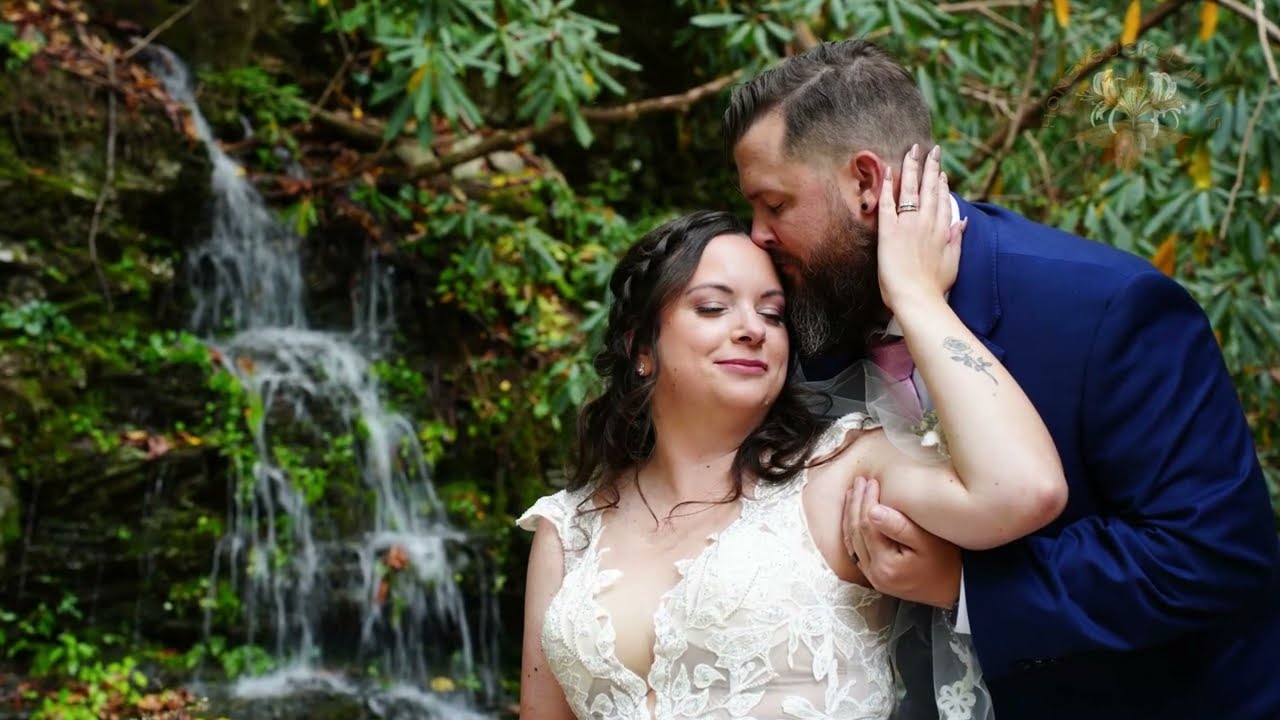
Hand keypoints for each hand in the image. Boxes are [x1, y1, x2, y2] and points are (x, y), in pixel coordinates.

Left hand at [844, 476, 961, 607]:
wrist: (954, 588)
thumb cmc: (945, 561)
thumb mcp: (927, 542)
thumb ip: (899, 526)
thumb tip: (872, 510)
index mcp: (886, 565)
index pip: (867, 525)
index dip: (866, 501)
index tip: (871, 481)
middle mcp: (874, 574)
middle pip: (856, 532)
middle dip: (855, 504)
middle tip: (858, 481)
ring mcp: (872, 577)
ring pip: (852, 541)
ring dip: (850, 515)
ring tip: (852, 493)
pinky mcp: (874, 576)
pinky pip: (855, 550)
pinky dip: (852, 530)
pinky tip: (853, 515)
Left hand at [877, 144, 966, 313]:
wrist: (918, 298)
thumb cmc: (934, 287)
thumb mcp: (952, 262)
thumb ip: (956, 239)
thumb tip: (962, 222)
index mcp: (942, 231)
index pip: (944, 201)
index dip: (943, 186)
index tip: (942, 174)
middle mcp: (927, 223)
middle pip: (930, 189)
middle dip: (932, 167)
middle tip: (933, 150)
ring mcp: (908, 224)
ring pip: (912, 189)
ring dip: (913, 167)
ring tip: (913, 150)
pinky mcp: (889, 231)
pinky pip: (887, 203)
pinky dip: (888, 185)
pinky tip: (888, 170)